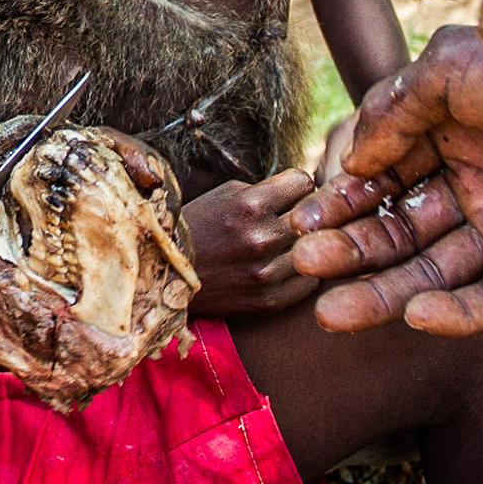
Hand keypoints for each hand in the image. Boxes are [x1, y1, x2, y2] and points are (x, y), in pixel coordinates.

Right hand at [183, 169, 317, 318]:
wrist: (168, 274)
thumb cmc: (199, 227)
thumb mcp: (225, 194)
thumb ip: (267, 190)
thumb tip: (306, 189)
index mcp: (249, 204)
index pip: (304, 183)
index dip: (297, 187)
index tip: (291, 194)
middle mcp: (261, 237)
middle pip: (314, 217)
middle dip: (305, 215)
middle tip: (291, 219)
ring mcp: (266, 272)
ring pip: (315, 250)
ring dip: (304, 246)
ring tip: (286, 245)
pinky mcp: (269, 300)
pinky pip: (309, 283)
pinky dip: (301, 274)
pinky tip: (283, 267)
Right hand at [289, 30, 482, 335]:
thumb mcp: (443, 70)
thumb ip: (390, 115)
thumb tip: (352, 166)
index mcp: (447, 132)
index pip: (382, 178)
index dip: (343, 201)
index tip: (304, 220)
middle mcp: (474, 178)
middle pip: (401, 228)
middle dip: (352, 250)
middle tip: (306, 262)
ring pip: (437, 271)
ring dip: (385, 293)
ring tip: (333, 311)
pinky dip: (458, 313)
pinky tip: (416, 316)